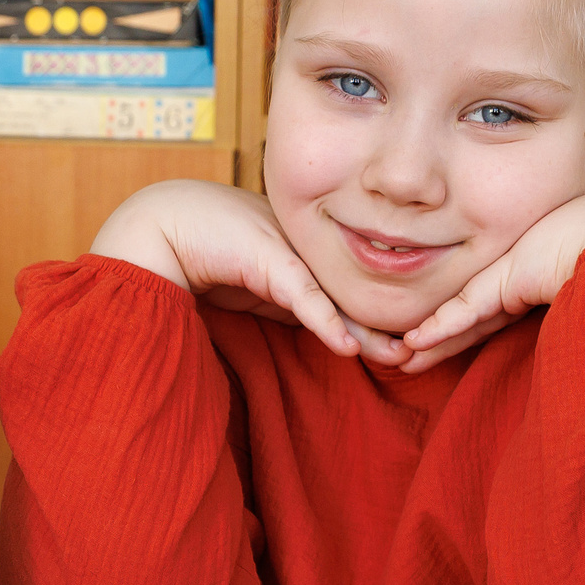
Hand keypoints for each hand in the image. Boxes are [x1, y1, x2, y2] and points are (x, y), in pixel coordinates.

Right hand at [88, 181, 409, 363]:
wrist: (162, 229)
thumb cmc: (209, 253)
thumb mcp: (264, 286)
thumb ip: (297, 303)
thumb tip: (334, 334)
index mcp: (311, 252)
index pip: (354, 290)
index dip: (381, 318)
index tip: (408, 347)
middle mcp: (309, 250)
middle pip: (357, 293)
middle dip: (390, 326)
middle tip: (421, 355)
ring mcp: (292, 252)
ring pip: (340, 298)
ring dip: (371, 332)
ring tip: (401, 356)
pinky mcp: (270, 261)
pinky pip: (306, 299)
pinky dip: (328, 324)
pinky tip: (350, 347)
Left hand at [397, 188, 584, 372]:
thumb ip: (581, 316)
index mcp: (537, 283)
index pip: (492, 314)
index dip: (463, 332)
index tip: (436, 349)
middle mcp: (518, 280)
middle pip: (470, 319)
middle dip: (438, 340)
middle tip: (405, 357)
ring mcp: (508, 278)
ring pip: (459, 318)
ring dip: (429, 341)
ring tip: (401, 357)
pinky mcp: (504, 281)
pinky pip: (465, 312)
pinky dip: (440, 329)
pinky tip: (415, 342)